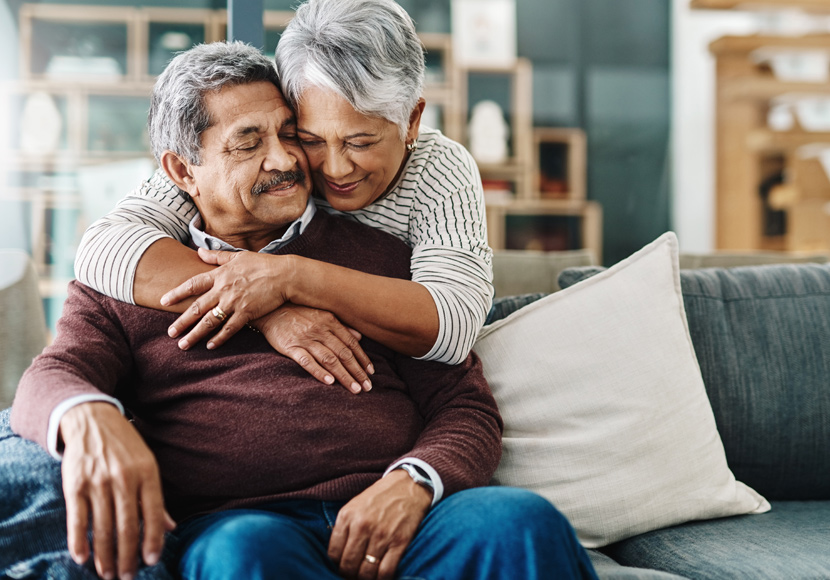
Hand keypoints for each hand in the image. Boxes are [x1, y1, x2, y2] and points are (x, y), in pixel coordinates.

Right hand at [60, 402, 175, 579]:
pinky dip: (78, 541)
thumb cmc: (125, 446)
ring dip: (105, 555)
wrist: (92, 419)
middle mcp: (124, 478)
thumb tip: (170, 528)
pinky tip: (82, 558)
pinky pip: (78, 519)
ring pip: (102, 527)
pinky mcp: (74, 484)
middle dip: (128, 556)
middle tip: (127, 577)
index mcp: (147, 473)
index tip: (152, 561)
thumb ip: (156, 498)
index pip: (154, 513)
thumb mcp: (147, 464)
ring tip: (108, 574)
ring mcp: (98, 481)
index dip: (153, 540)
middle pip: (127, 526)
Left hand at [162, 249, 294, 349]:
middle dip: (182, 322)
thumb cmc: (262, 264)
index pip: (193, 285)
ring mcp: (234, 303)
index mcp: (220, 275)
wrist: (284, 275)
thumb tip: (199, 251)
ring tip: (183, 344)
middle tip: (170, 333)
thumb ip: (216, 256)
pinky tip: (209, 346)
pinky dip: (219, 338)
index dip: (177, 293)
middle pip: (197, 308)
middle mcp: (223, 290)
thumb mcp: (237, 256)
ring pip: (210, 321)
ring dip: (195, 334)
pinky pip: (229, 329)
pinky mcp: (247, 313)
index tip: (163, 301)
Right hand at [254, 304, 373, 393]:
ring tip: (355, 389)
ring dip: (344, 375)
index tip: (371, 372)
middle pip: (343, 354)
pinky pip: (307, 361)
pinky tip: (330, 382)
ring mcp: (306, 339)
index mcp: (330, 322)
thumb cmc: (298, 312)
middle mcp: (321, 331)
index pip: (351, 344)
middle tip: (368, 387)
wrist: (269, 308)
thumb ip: (341, 326)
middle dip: (357, 371)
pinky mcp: (290, 347)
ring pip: (330, 359)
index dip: (363, 359)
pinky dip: (319, 371)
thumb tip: (360, 337)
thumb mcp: (322, 314)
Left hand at [328, 470, 431, 579]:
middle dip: (349, 574)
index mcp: (347, 516)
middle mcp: (362, 526)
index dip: (336, 564)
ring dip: (365, 578)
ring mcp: (381, 535)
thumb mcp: (355, 505)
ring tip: (366, 575)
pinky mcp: (399, 542)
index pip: (333, 553)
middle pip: (348, 565)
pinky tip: (380, 576)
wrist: (408, 485)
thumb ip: (344, 527)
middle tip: (354, 573)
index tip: (342, 565)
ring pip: (366, 572)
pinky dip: (382, 579)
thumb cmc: (380, 497)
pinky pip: (386, 572)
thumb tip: (337, 554)